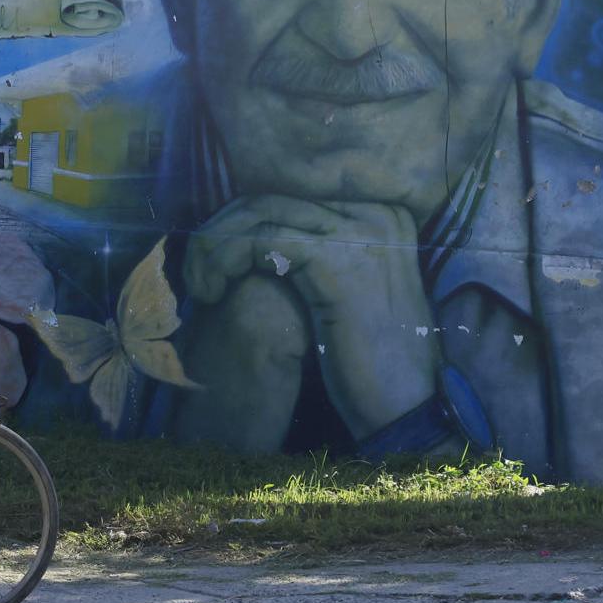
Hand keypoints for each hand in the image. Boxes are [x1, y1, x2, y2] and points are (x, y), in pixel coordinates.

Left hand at [182, 195, 438, 439]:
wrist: (406, 406)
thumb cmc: (368, 360)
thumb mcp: (341, 292)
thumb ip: (310, 252)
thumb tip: (248, 231)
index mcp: (377, 214)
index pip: (286, 196)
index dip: (236, 223)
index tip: (210, 259)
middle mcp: (374, 211)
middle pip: (269, 199)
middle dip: (217, 233)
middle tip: (195, 274)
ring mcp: (361, 230)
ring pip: (258, 214)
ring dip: (213, 248)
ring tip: (200, 288)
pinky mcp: (339, 257)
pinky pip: (261, 240)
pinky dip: (224, 261)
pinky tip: (212, 294)